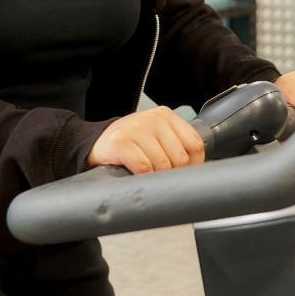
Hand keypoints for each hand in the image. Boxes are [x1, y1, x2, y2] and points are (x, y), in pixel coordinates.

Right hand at [88, 106, 204, 173]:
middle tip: (162, 179)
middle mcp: (154, 118)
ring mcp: (136, 128)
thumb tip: (196, 172)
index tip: (185, 175)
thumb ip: (176, 146)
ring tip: (148, 177)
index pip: (194, 144)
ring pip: (163, 164)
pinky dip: (143, 177)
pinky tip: (137, 175)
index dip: (194, 165)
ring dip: (157, 178)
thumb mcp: (156, 137)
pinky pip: (144, 167)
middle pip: (180, 157)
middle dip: (173, 174)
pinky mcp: (121, 142)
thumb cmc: (131, 144)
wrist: (98, 143)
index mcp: (167, 116)